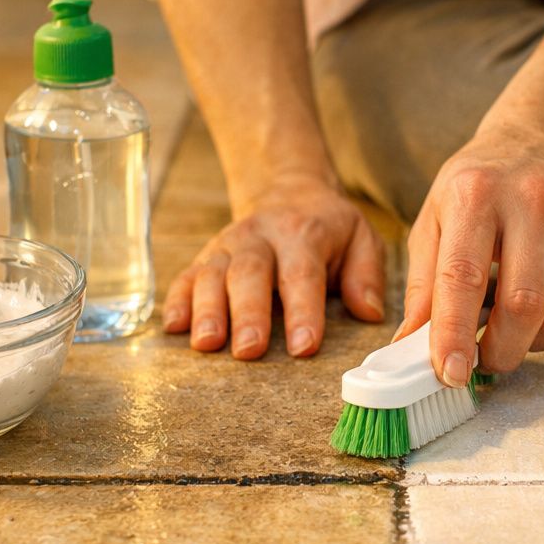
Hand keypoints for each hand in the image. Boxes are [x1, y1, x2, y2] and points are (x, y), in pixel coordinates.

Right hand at [163, 175, 385, 357]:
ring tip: (206, 344)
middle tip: (249, 351)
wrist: (287, 193)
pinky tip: (174, 327)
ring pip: (212, 276)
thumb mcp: (361, 238)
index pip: (302, 274)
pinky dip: (178, 301)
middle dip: (248, 314)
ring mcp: (227, 247)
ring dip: (207, 310)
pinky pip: (186, 277)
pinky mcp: (205, 258)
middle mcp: (260, 238)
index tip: (305, 347)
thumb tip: (370, 313)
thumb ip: (367, 275)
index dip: (303, 311)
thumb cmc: (328, 229)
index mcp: (303, 234)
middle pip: (250, 274)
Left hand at [397, 123, 543, 384]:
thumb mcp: (434, 220)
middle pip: (524, 306)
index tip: (450, 375)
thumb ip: (422, 287)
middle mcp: (534, 199)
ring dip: (534, 343)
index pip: (463, 278)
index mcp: (475, 194)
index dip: (454, 335)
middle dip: (501, 351)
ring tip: (513, 328)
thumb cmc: (479, 187)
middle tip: (485, 360)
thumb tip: (408, 350)